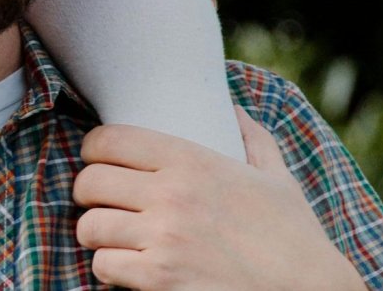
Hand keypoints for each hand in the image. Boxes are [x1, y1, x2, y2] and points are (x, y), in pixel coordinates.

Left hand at [72, 106, 366, 289]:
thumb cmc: (294, 239)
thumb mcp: (277, 180)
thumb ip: (253, 141)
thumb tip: (235, 109)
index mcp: (193, 162)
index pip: (110, 139)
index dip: (93, 149)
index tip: (96, 159)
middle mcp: (172, 195)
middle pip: (90, 182)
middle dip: (88, 194)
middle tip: (99, 202)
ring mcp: (164, 238)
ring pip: (90, 227)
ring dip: (96, 234)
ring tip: (111, 236)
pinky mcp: (159, 279)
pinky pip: (103, 266)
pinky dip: (109, 269)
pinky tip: (126, 267)